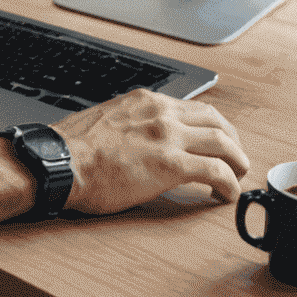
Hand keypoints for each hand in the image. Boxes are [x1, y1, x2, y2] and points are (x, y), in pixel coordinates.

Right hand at [53, 89, 249, 213]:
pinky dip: (229, 184)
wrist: (59, 162)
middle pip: (216, 120)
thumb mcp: (106, 120)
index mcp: (144, 101)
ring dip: (238, 161)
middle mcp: (160, 112)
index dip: (212, 127)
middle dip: (233, 140)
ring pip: (224, 142)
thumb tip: (136, 138)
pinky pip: (216, 171)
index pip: (192, 108)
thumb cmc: (72, 149)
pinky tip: (227, 195)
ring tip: (238, 178)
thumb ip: (129, 124)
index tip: (215, 142)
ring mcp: (167, 136)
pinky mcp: (171, 164)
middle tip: (236, 160)